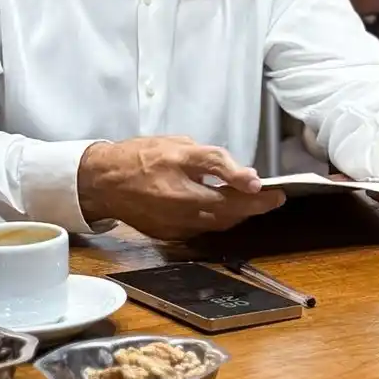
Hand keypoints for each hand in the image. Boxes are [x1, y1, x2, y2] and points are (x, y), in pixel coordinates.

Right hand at [77, 136, 284, 240]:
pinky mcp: (168, 234)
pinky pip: (203, 229)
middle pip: (224, 205)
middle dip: (255, 205)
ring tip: (258, 204)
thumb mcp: (178, 144)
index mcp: (176, 165)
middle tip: (275, 198)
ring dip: (241, 215)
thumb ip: (210, 159)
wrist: (103, 182)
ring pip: (217, 222)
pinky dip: (220, 221)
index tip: (261, 183)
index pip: (215, 167)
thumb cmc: (142, 156)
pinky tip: (231, 212)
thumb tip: (241, 175)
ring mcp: (171, 220)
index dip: (239, 175)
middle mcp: (176, 196)